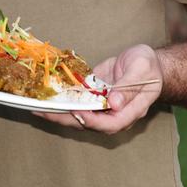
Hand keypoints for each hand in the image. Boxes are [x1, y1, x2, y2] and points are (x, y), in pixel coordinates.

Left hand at [33, 44, 161, 134]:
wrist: (147, 62)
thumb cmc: (149, 67)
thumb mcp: (141, 69)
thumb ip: (128, 86)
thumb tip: (114, 103)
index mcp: (129, 111)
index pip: (110, 124)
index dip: (93, 120)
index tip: (79, 111)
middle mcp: (114, 113)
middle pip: (88, 123)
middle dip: (64, 119)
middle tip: (43, 113)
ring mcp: (103, 106)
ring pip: (79, 114)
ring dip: (58, 112)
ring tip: (38, 107)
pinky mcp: (94, 96)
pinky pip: (77, 101)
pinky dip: (62, 100)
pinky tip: (46, 96)